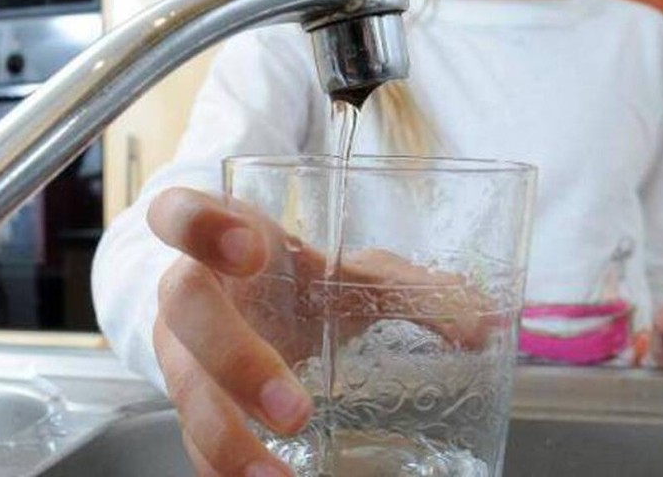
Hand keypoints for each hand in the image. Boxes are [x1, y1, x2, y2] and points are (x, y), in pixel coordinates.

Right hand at [148, 187, 487, 475]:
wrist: (252, 307)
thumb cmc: (295, 279)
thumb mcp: (346, 270)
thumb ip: (409, 289)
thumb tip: (483, 323)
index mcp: (220, 237)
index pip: (180, 212)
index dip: (200, 226)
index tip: (249, 249)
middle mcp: (187, 292)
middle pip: (184, 311)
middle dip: (234, 357)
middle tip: (295, 408)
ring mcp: (181, 350)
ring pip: (184, 388)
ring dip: (226, 437)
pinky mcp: (190, 401)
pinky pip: (192, 440)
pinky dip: (220, 470)